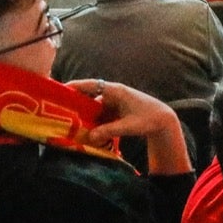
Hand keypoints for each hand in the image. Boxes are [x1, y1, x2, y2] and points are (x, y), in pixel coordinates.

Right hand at [67, 79, 181, 148]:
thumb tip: (89, 137)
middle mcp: (112, 94)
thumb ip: (108, 130)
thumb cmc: (149, 119)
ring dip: (84, 117)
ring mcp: (113, 103)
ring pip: (93, 109)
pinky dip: (93, 123)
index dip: (74, 87)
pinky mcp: (115, 111)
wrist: (164, 121)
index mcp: (115, 91)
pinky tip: (86, 132)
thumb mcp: (128, 126)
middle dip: (75, 106)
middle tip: (59, 115)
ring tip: (70, 126)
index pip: (89, 85)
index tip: (58, 91)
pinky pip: (100, 115)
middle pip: (88, 97)